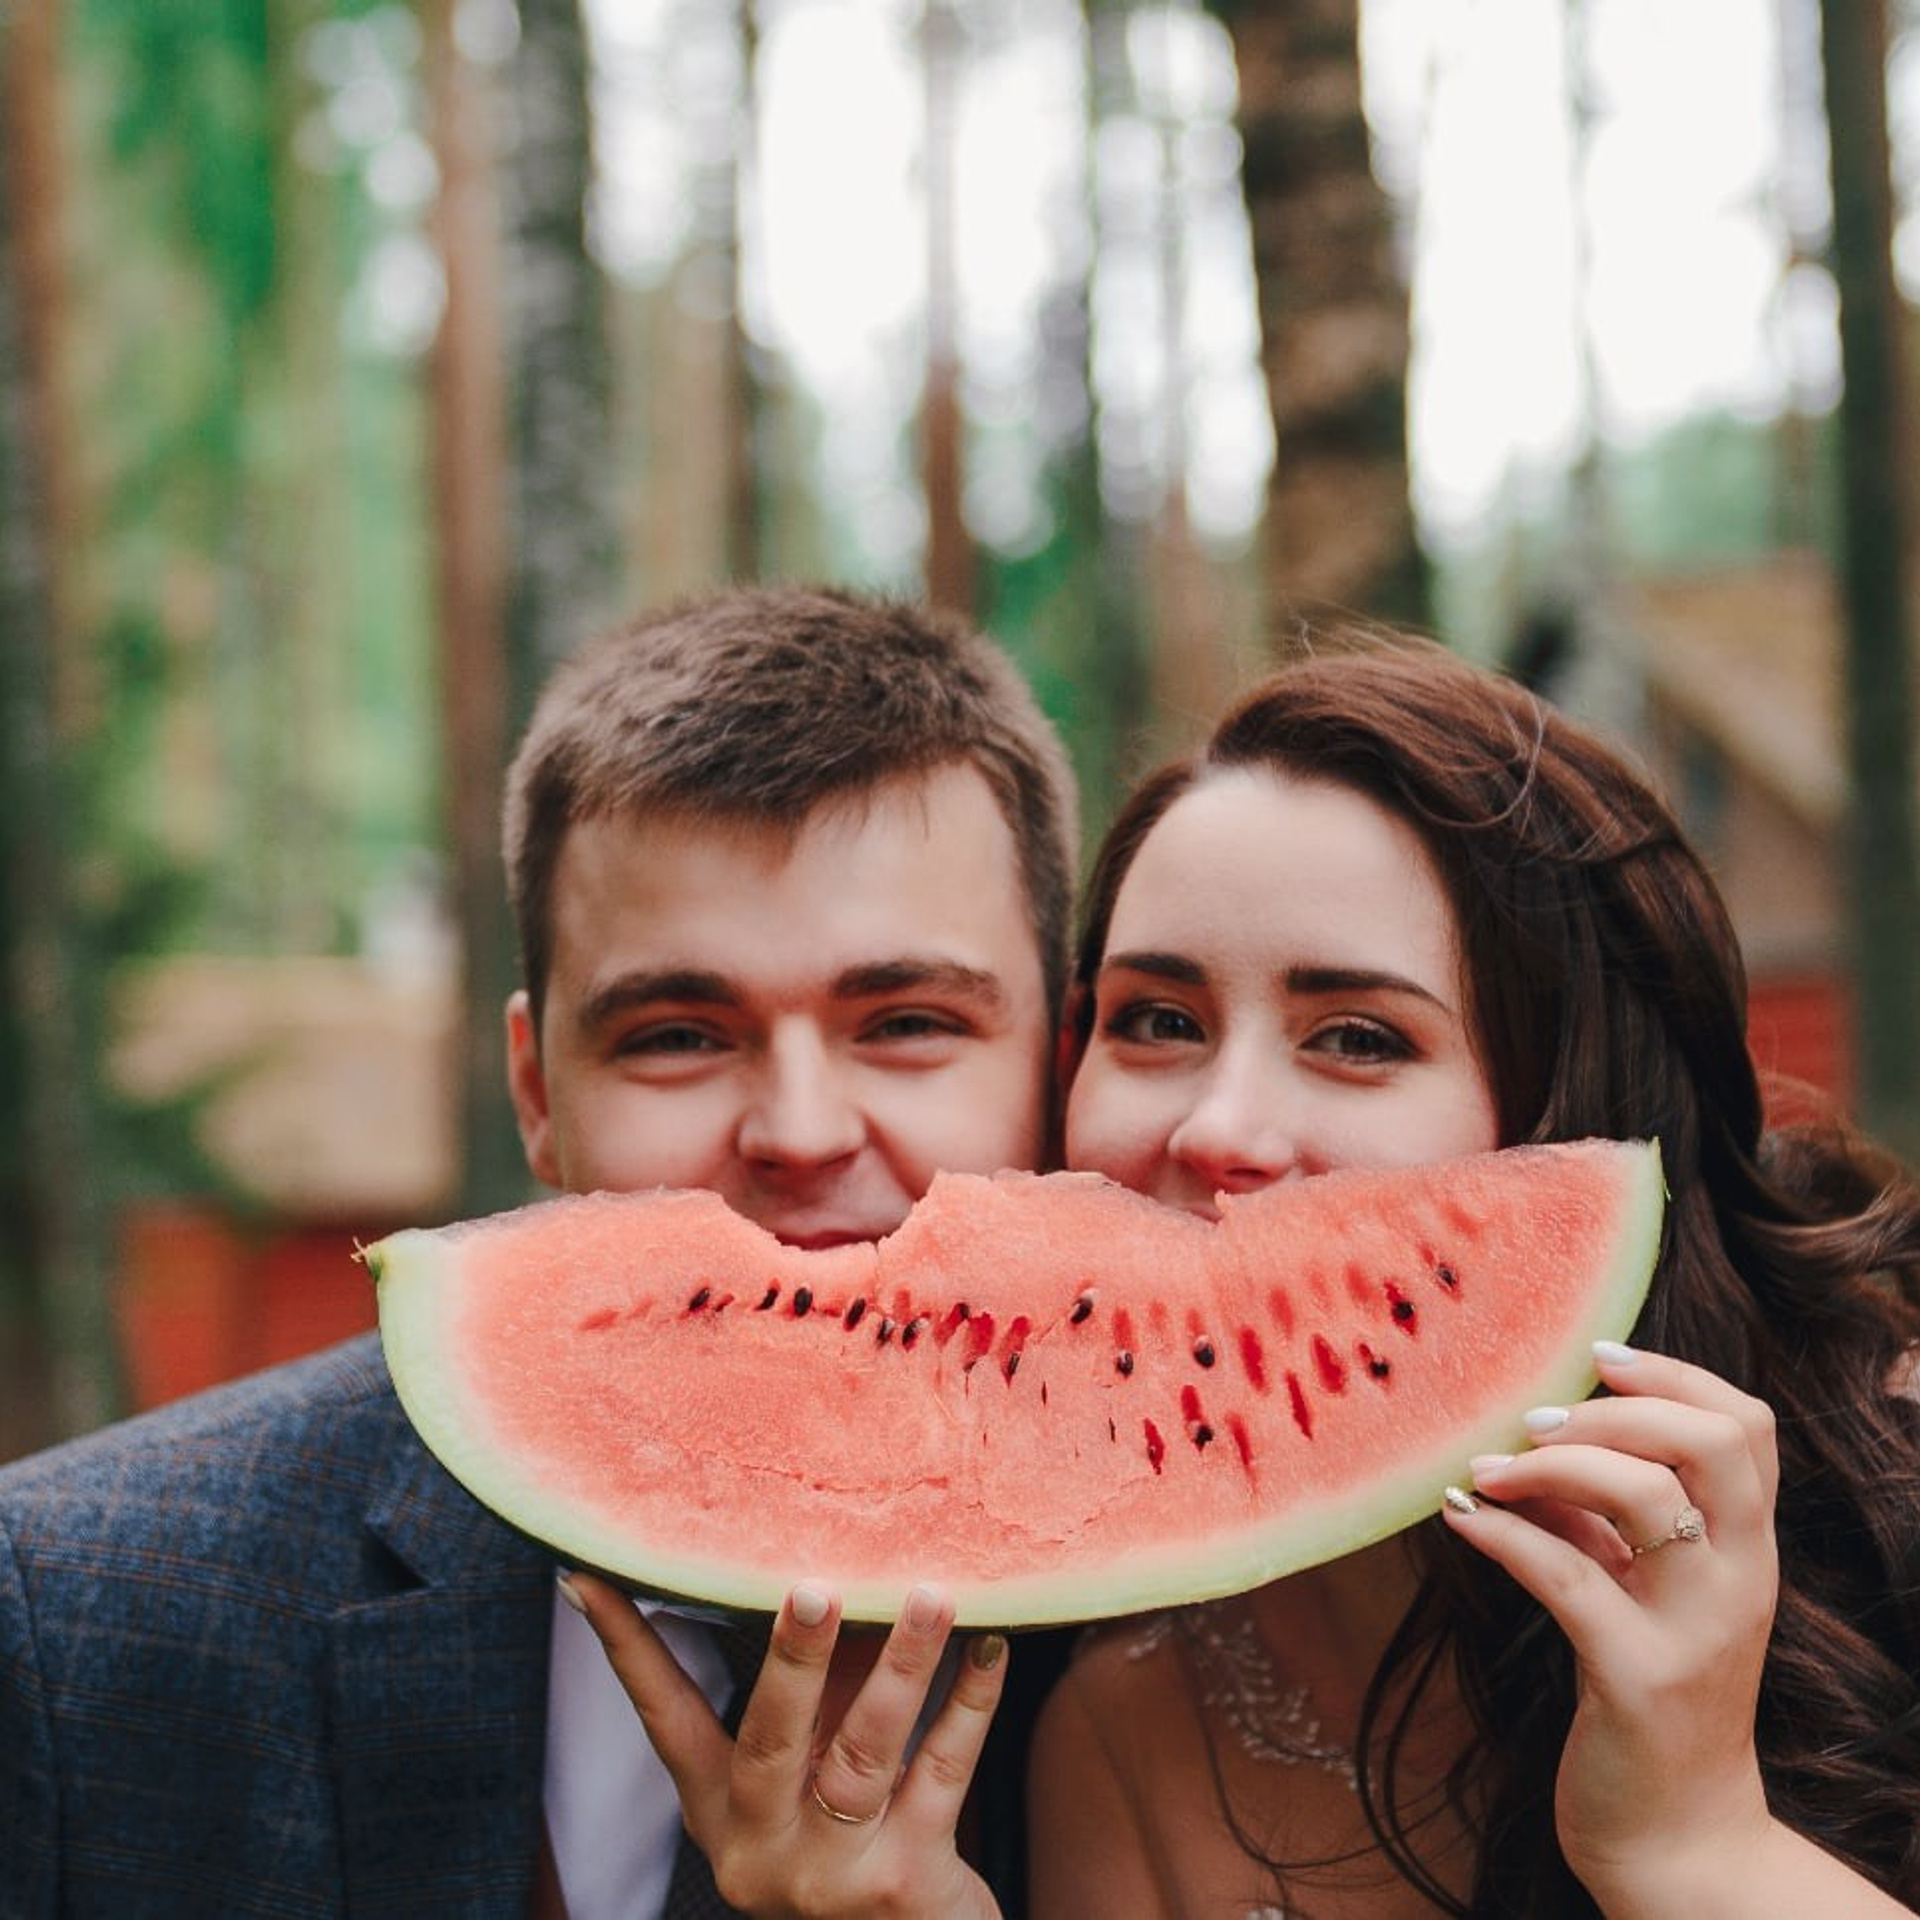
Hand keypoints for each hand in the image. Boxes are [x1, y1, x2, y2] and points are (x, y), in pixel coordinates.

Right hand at [562, 1572, 1007, 1918]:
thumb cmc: (857, 1842)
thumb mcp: (807, 1779)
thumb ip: (813, 1693)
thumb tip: (828, 1568)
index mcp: (722, 1813)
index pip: (663, 1719)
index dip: (627, 1650)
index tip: (589, 1577)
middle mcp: (762, 1847)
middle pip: (770, 1739)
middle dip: (793, 1658)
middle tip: (812, 1586)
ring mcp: (832, 1875)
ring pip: (866, 1753)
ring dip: (902, 1664)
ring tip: (930, 1594)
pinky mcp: (904, 1885)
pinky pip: (941, 1776)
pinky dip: (969, 1707)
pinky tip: (989, 1650)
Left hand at [1443, 1343, 1782, 1906]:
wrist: (1676, 1837)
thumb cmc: (1649, 1696)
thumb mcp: (1639, 1592)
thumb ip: (1602, 1518)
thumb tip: (1529, 1442)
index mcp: (1746, 1551)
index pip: (1747, 1426)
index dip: (1674, 1374)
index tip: (1596, 1357)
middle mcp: (1737, 1581)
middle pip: (1715, 1441)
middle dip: (1614, 1412)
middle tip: (1536, 1422)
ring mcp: (1694, 1630)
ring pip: (1644, 1497)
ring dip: (1548, 1466)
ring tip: (1485, 1470)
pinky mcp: (1635, 1679)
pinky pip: (1566, 1577)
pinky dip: (1503, 1535)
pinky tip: (1460, 1520)